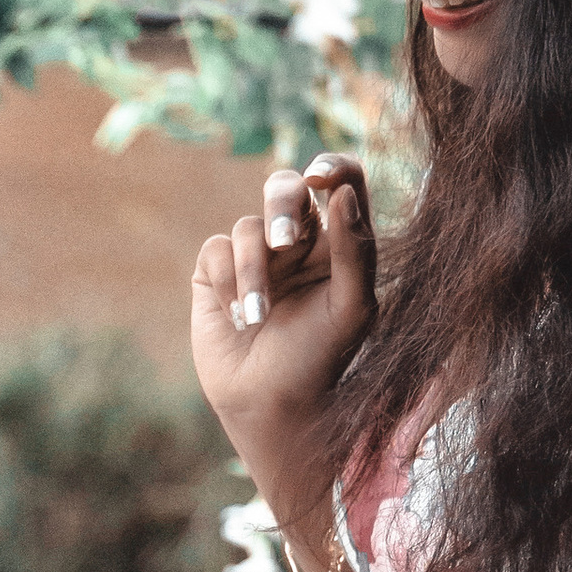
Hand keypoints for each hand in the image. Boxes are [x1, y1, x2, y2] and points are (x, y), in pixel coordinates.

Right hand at [190, 155, 376, 486]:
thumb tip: (341, 192)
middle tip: (284, 244)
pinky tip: (238, 318)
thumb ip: (356, 249)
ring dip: (253, 273)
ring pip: (248, 227)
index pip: (342, 182)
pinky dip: (228, 282)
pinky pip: (216, 249)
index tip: (321, 179)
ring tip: (257, 317)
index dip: (332, 167)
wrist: (270, 404)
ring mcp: (256, 256)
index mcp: (340, 241)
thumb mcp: (353, 307)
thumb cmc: (322, 359)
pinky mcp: (216, 272)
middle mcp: (298, 242)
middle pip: (286, 188)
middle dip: (281, 209)